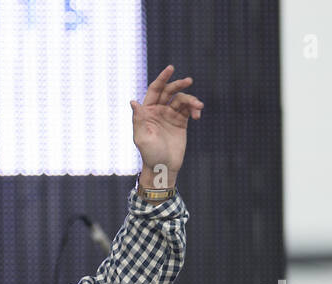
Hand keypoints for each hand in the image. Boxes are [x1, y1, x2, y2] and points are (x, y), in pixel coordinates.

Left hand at [130, 65, 202, 180]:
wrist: (163, 167)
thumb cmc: (149, 154)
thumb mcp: (142, 137)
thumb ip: (139, 119)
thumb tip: (133, 101)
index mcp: (147, 111)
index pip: (154, 90)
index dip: (162, 78)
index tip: (171, 68)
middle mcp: (158, 111)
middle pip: (169, 91)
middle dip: (179, 84)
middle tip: (189, 81)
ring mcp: (170, 115)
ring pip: (182, 100)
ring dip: (191, 100)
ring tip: (198, 106)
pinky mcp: (181, 122)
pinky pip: (189, 109)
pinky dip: (194, 109)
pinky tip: (198, 114)